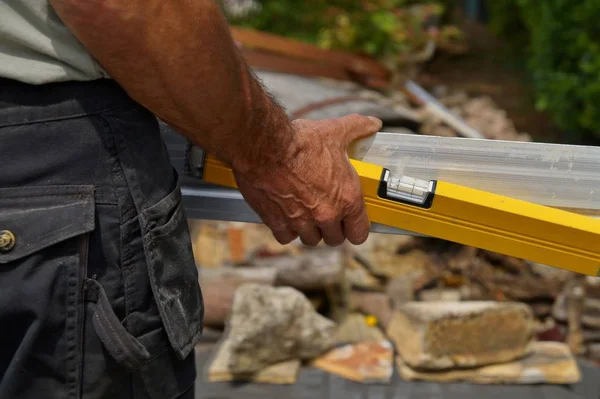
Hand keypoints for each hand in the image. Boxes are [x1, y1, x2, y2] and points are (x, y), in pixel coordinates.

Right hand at [233, 114, 381, 246]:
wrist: (264, 147)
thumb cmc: (300, 142)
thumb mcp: (335, 131)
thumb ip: (357, 128)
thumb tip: (372, 123)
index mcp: (347, 199)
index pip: (359, 233)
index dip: (355, 227)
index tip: (350, 221)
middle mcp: (326, 215)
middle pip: (335, 239)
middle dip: (331, 228)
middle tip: (326, 212)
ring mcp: (302, 222)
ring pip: (310, 239)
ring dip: (309, 229)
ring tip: (305, 213)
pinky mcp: (278, 223)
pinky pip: (286, 237)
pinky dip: (286, 229)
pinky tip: (286, 215)